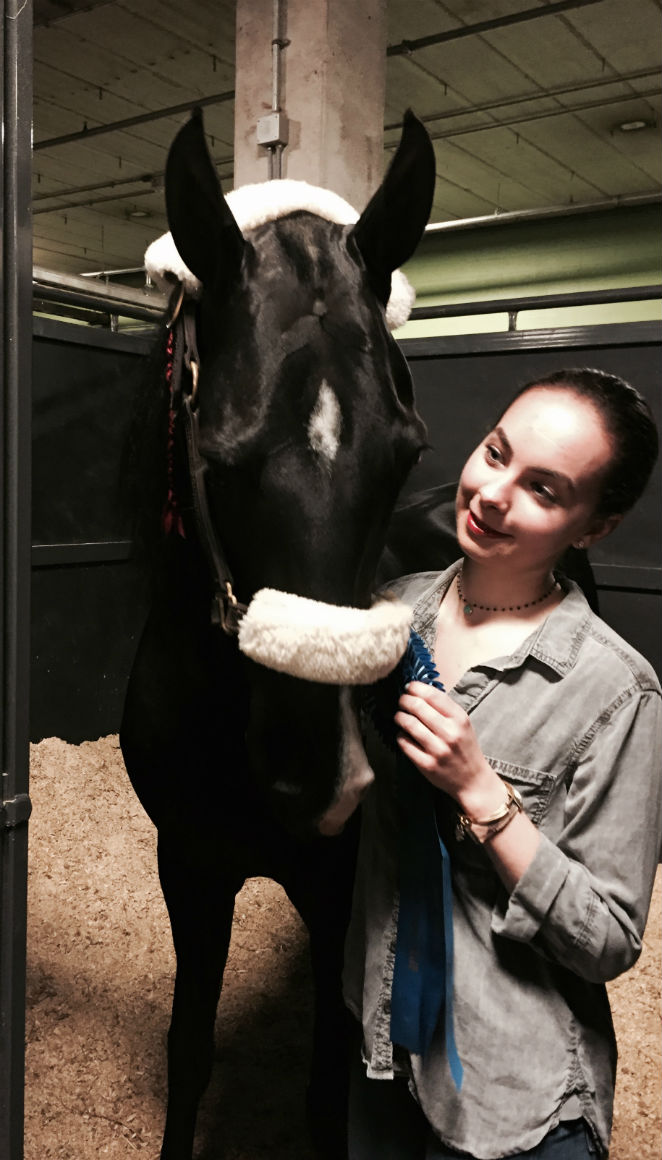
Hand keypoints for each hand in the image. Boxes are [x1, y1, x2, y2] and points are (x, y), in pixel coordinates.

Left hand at [394, 682, 504, 814]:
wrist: (473, 780)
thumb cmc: (465, 748)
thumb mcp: (462, 723)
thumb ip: (444, 708)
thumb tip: (419, 690)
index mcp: (459, 719)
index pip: (432, 695)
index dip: (416, 688)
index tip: (409, 688)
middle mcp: (450, 733)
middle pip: (417, 706)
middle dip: (404, 700)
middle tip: (402, 701)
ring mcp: (438, 750)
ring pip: (408, 724)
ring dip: (400, 717)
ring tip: (400, 717)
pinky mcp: (426, 764)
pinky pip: (405, 743)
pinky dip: (400, 736)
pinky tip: (404, 735)